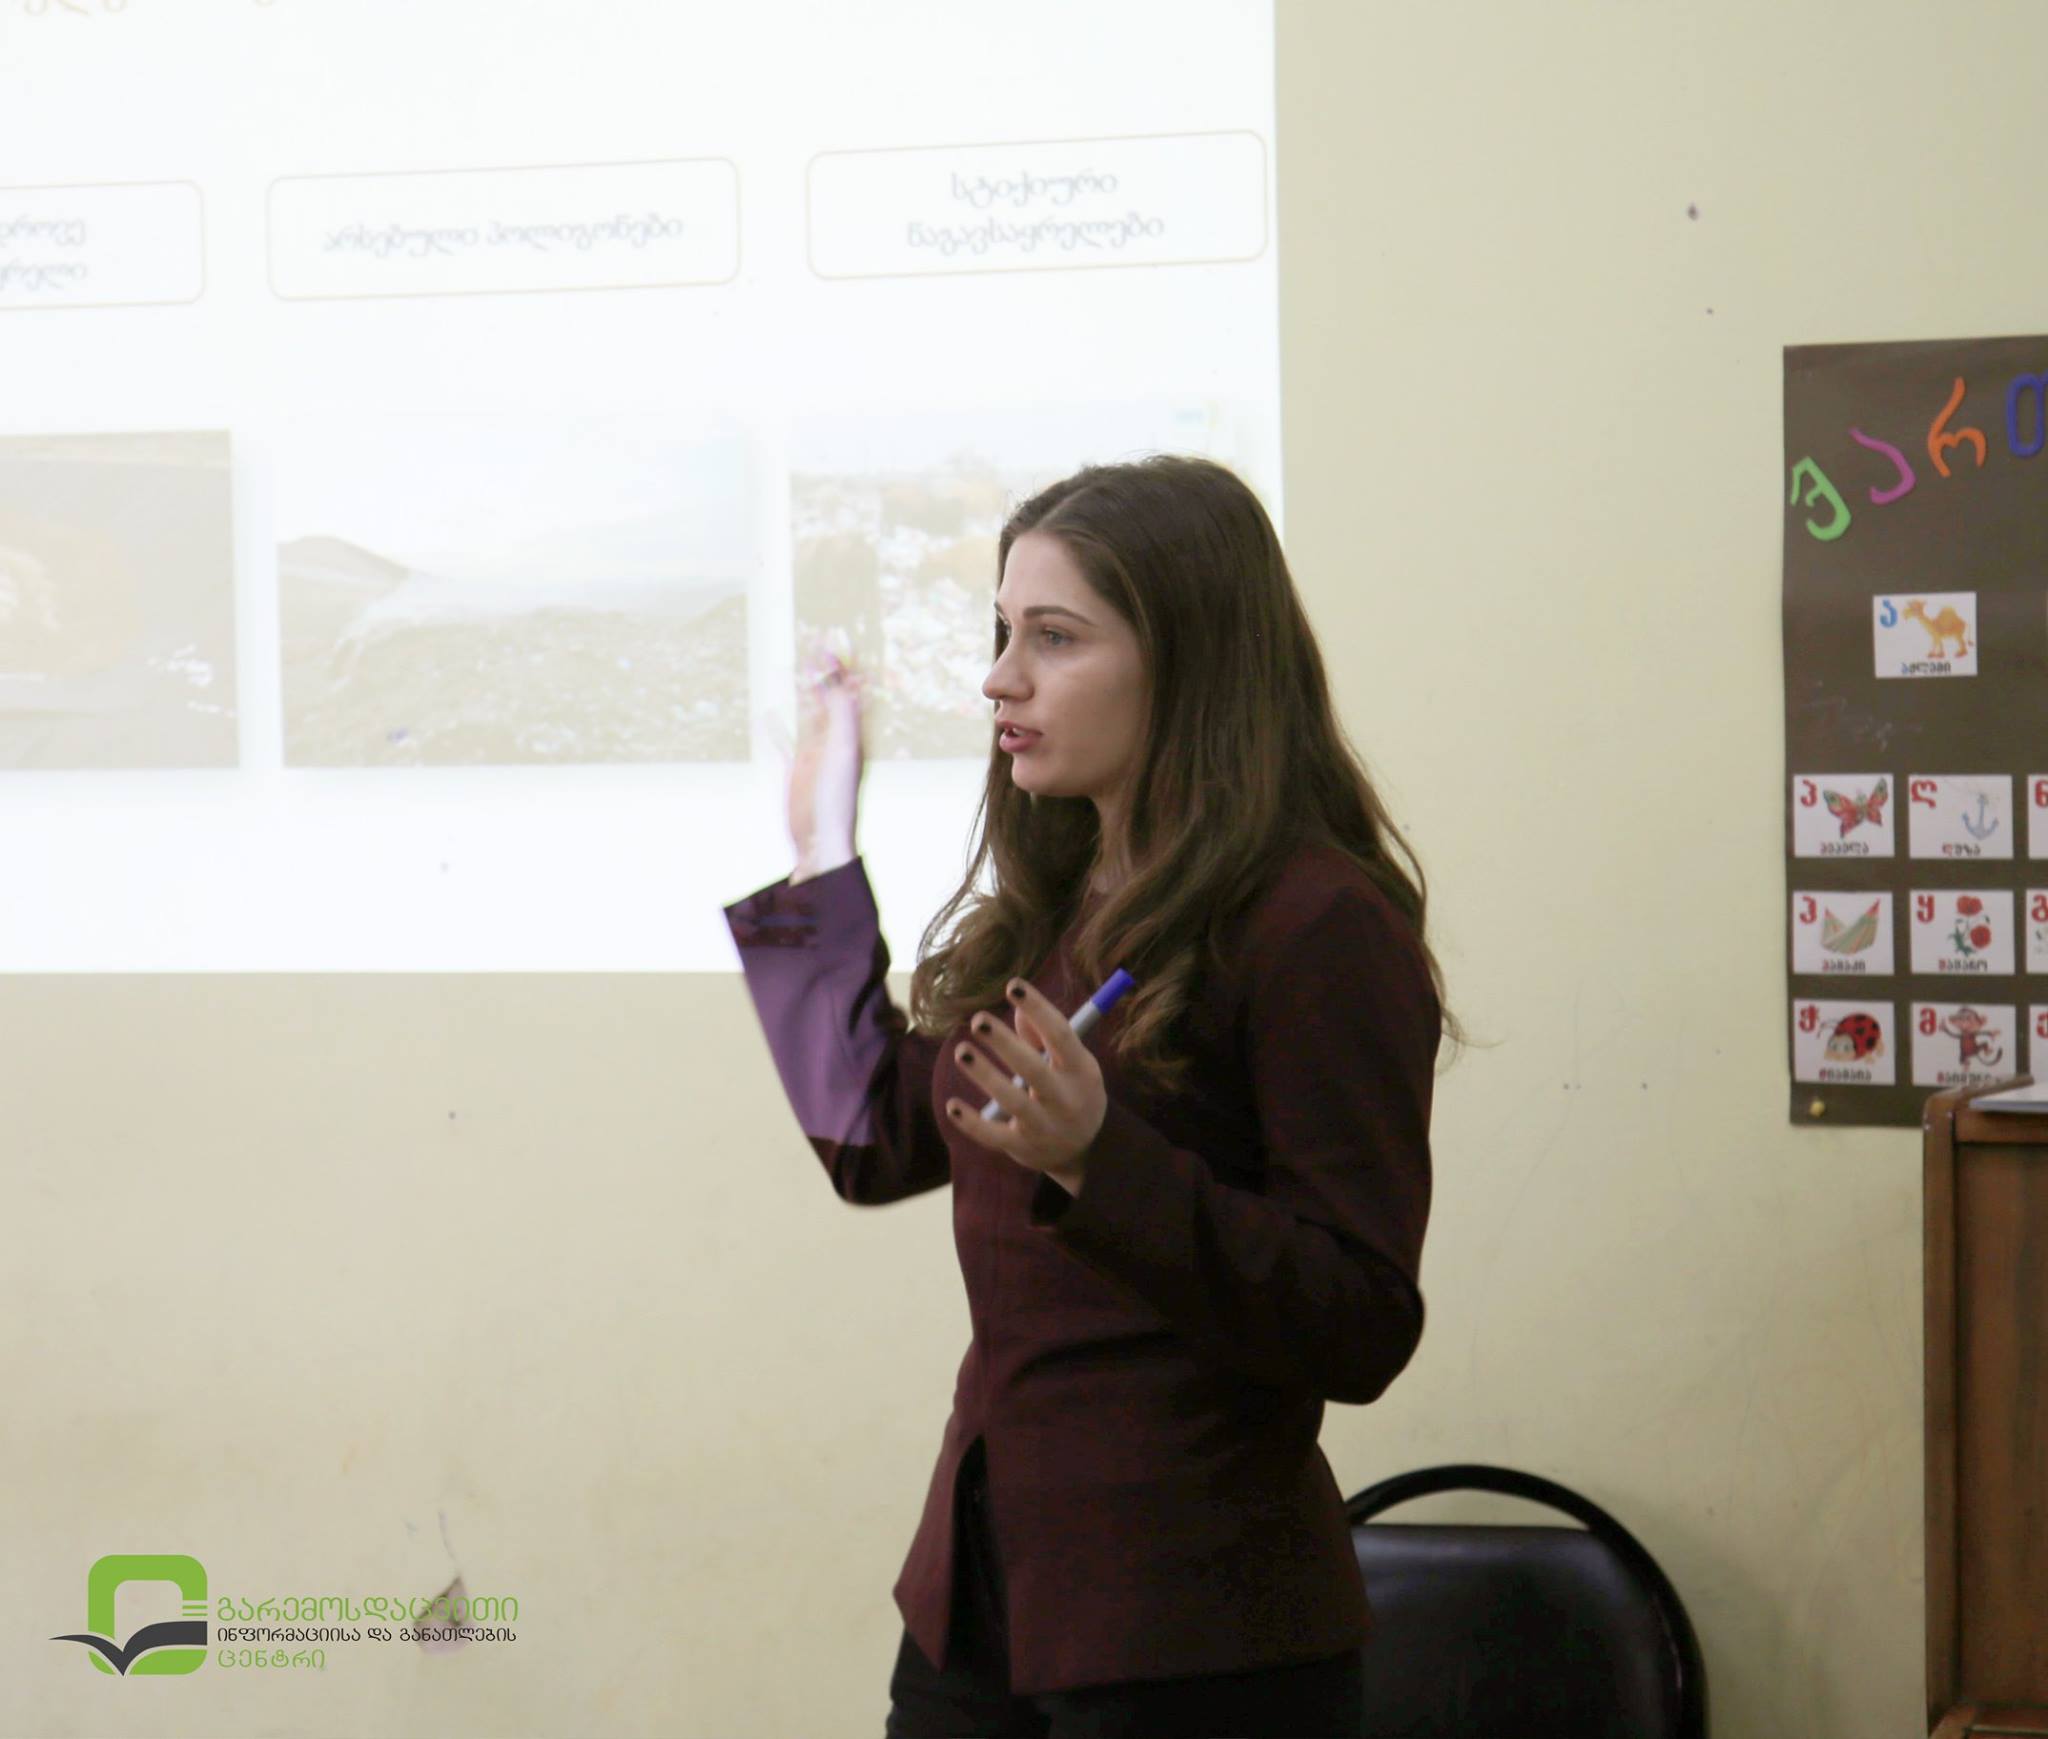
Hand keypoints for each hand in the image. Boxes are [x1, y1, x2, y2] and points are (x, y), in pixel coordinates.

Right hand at [782, 636, 866, 871]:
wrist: (821, 842)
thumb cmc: (836, 801)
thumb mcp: (842, 750)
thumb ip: (840, 711)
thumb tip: (836, 672)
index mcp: (852, 734)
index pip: (850, 689)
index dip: (842, 665)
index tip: (829, 637)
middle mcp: (836, 741)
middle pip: (830, 696)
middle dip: (823, 671)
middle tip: (812, 640)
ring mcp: (815, 755)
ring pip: (809, 714)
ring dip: (802, 692)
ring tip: (794, 668)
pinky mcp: (797, 771)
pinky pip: (787, 743)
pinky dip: (778, 728)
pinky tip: (768, 715)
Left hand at [942, 978, 1106, 1193]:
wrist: (1086, 1150)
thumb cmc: (1072, 1090)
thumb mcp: (1071, 1063)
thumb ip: (1045, 1036)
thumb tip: (1017, 1006)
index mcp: (1080, 1071)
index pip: (1060, 1035)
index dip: (1039, 1009)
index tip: (1013, 986)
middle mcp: (1065, 1099)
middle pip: (1033, 1068)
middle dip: (1005, 1043)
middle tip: (978, 1019)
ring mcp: (1043, 1126)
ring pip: (1012, 1101)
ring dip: (985, 1075)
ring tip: (961, 1051)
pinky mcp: (1022, 1148)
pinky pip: (993, 1136)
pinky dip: (971, 1123)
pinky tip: (952, 1105)